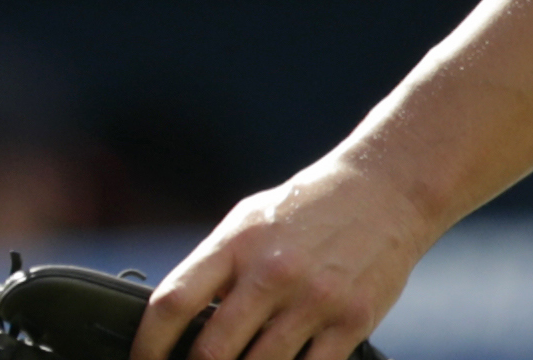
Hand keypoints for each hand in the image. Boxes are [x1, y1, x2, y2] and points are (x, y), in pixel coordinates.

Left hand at [130, 157, 437, 359]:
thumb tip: (180, 325)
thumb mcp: (250, 222)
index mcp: (236, 243)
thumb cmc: (308, 209)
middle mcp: (272, 271)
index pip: (173, 302)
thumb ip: (217, 269)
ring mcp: (313, 300)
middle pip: (211, 351)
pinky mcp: (352, 322)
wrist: (385, 189)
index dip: (147, 345)